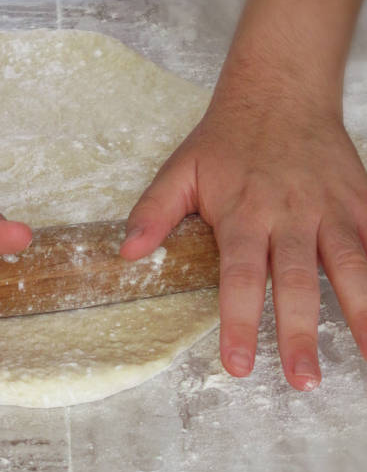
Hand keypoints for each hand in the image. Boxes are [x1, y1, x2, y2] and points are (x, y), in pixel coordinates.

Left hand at [121, 93, 366, 390]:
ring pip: (351, 264)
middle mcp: (289, 215)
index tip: (238, 365)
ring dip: (362, 311)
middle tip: (303, 380)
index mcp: (243, 214)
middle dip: (299, 332)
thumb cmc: (226, 138)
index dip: (239, 322)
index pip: (239, 277)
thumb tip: (128, 253)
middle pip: (296, 280)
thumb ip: (155, 211)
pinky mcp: (359, 199)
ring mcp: (330, 208)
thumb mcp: (180, 169)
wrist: (279, 91)